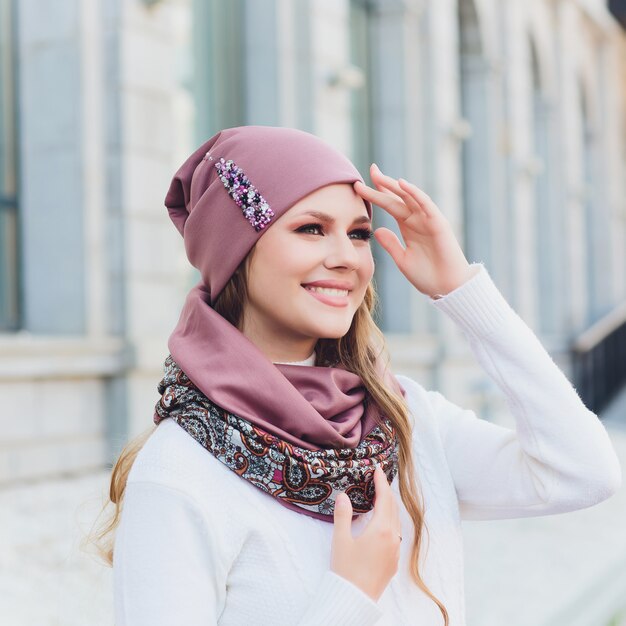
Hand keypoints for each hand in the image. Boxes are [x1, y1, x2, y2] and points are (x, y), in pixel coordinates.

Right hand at [330, 465, 402, 601]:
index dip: (381, 482)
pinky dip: (390, 521)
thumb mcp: (341, 540)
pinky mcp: (393, 561)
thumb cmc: (346, 570)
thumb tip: (343, 496)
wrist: (355, 599)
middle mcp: (392, 538)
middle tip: (378, 479)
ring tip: (380, 497)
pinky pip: (396, 534)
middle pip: (393, 508)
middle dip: (386, 492)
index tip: (378, 469)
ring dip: (389, 506)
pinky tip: (381, 522)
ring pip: (396, 521)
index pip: (384, 498)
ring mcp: (395, 550)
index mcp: (381, 529)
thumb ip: (343, 515)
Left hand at [354, 164, 473, 297]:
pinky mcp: (438, 223)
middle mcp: (417, 220)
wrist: (447, 288)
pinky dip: (414, 193)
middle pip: (397, 197)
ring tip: (378, 175)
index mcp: (407, 226)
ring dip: (394, 185)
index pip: (390, 205)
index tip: (359, 185)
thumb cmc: (427, 276)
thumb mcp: (402, 259)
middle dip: (383, 184)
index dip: (377, 194)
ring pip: (409, 197)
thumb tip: (376, 230)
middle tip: (370, 169)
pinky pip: (426, 204)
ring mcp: (428, 220)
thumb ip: (390, 244)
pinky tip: (402, 184)